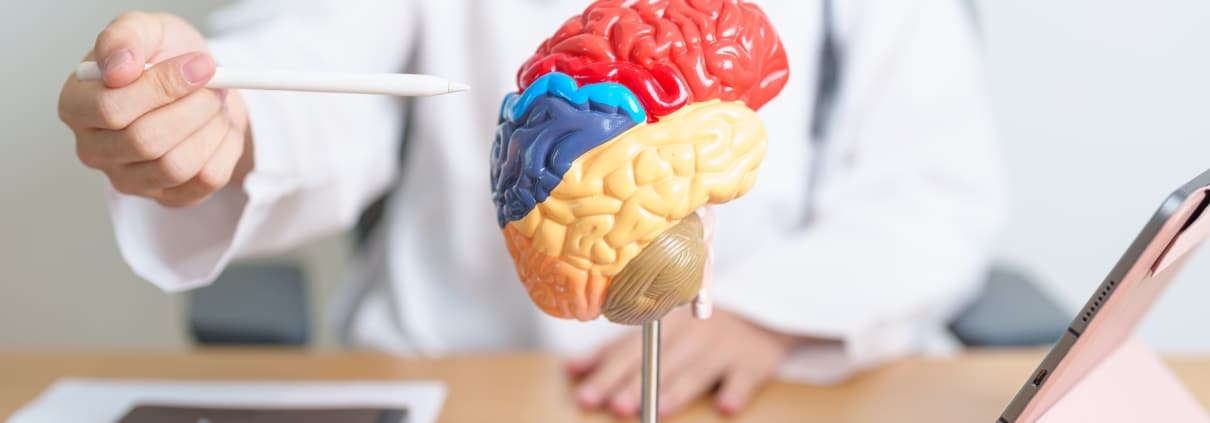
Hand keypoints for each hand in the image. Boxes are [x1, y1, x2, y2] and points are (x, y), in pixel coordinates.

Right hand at [58, 11, 251, 206]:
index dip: (162, 87)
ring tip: (215, 103)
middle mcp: (95, 150)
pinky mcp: (170, 197)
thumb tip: (120, 68)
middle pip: (145, 142)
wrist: (199, 83)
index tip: (200, 66)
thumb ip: (125, 37)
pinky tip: (220, 126)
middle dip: (193, 108)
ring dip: (210, 128)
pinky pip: (206, 180)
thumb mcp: (144, 29)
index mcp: (76, 107)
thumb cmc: (162, 57)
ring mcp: (131, 180)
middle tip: (214, 84)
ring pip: (176, 166)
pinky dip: (225, 147)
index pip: (111, 108)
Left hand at [567, 308, 798, 417]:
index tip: (585, 394)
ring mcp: (722, 347)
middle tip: (614, 406)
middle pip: (658, 363)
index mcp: (662, 326)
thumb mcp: (656, 333)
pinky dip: (736, 391)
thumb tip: (572, 369)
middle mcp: (690, 335)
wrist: (758, 316)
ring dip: (676, 391)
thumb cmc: (694, 330)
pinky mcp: (752, 362)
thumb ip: (616, 350)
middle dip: (634, 385)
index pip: (628, 351)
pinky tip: (725, 406)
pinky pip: (744, 377)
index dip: (606, 372)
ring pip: (696, 371)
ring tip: (658, 411)